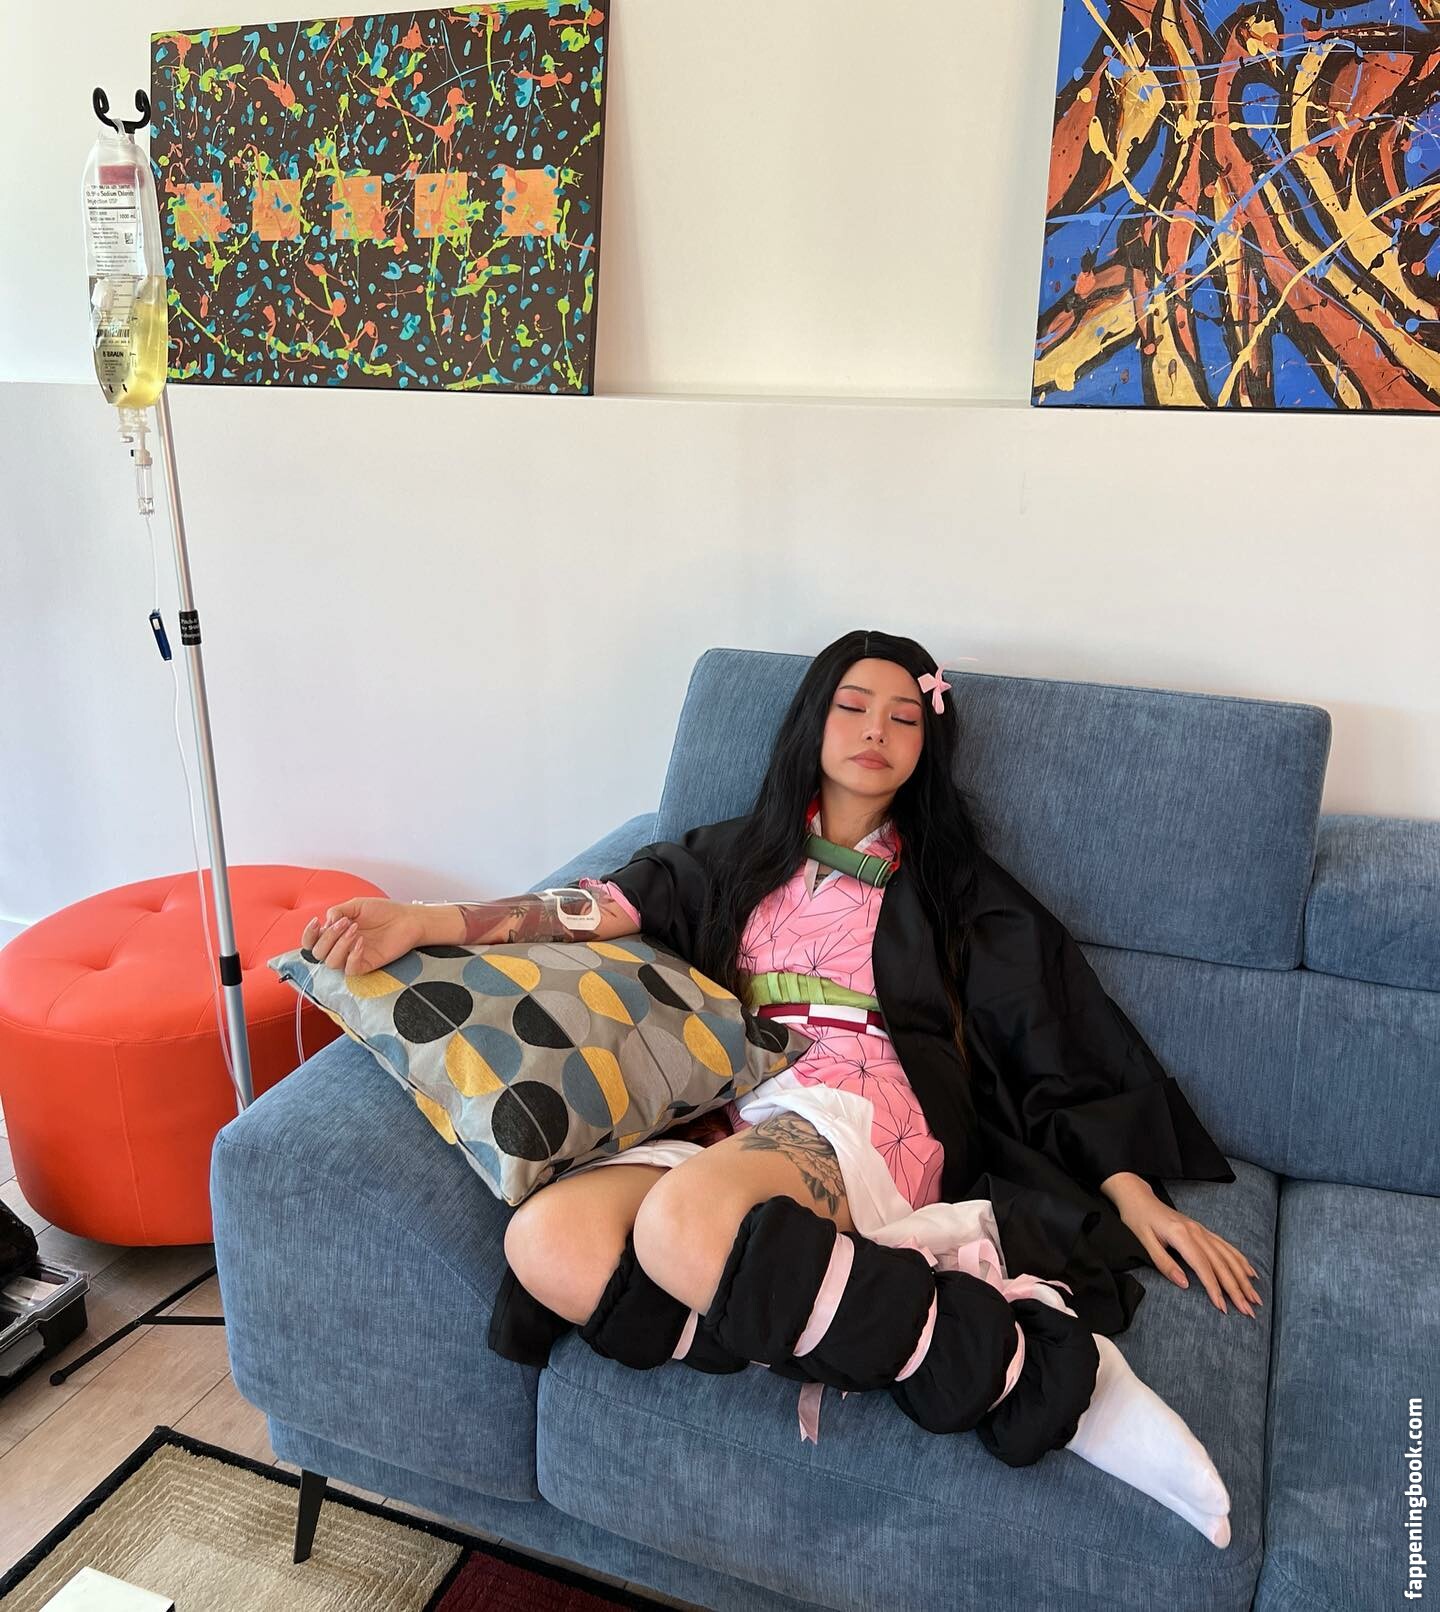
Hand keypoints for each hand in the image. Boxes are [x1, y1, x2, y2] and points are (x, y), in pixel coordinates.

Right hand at [300, 898, 426, 977]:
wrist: (407, 918)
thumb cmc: (383, 911)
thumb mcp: (356, 905)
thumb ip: (337, 911)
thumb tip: (325, 923)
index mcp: (335, 933)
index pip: (311, 942)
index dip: (308, 935)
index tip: (317, 922)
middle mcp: (340, 947)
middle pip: (318, 953)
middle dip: (328, 937)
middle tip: (346, 922)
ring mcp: (352, 957)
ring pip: (331, 963)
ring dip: (340, 945)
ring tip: (355, 930)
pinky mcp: (366, 965)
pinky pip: (350, 969)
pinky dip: (352, 956)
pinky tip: (361, 942)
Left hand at [1103, 1175, 1262, 1317]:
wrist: (1139, 1198)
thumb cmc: (1137, 1220)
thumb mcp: (1143, 1242)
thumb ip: (1164, 1263)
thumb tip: (1184, 1285)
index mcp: (1181, 1235)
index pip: (1203, 1266)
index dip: (1214, 1288)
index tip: (1224, 1308)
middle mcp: (1196, 1232)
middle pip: (1221, 1264)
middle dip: (1236, 1289)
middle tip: (1249, 1311)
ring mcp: (1202, 1230)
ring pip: (1228, 1256)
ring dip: (1243, 1278)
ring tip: (1255, 1298)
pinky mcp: (1203, 1230)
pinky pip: (1226, 1246)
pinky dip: (1240, 1260)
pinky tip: (1251, 1273)